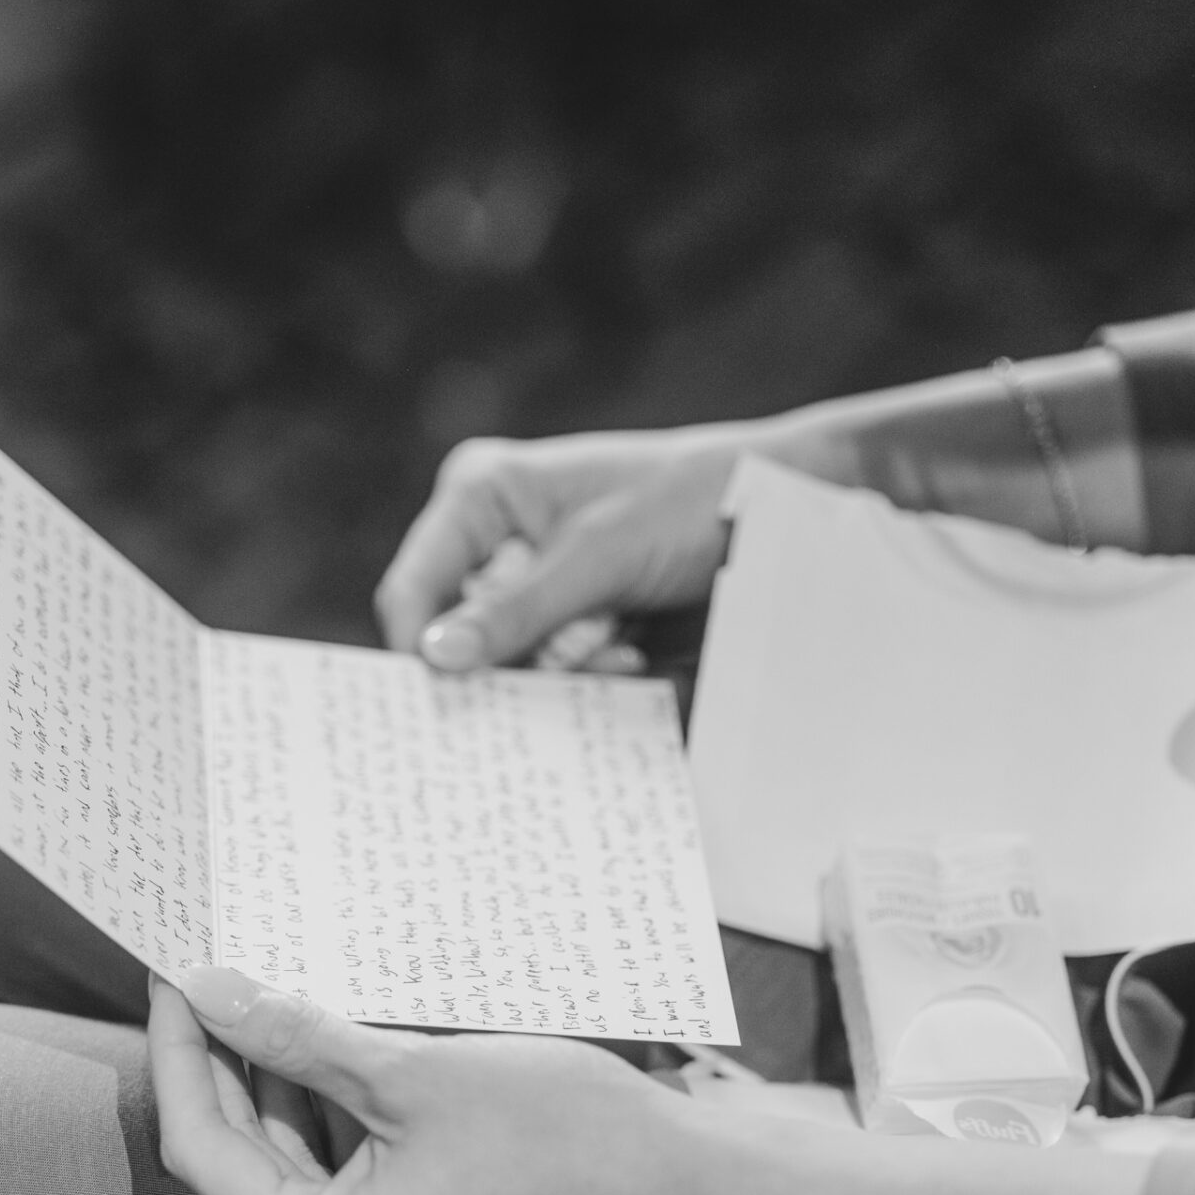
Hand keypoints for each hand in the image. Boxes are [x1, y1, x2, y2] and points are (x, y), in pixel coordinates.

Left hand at [147, 967, 721, 1194]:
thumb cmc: (565, 1134)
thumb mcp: (412, 1074)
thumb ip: (295, 1039)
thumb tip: (211, 992)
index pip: (203, 1153)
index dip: (181, 1056)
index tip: (174, 981)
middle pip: (251, 1178)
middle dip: (233, 1078)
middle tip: (220, 985)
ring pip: (305, 1194)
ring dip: (291, 1107)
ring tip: (280, 1009)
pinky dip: (344, 1148)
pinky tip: (343, 1069)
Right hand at [374, 424, 753, 670]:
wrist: (780, 518)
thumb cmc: (691, 501)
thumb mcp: (599, 553)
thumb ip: (516, 610)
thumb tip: (435, 658)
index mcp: (483, 496)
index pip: (413, 589)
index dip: (421, 649)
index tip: (451, 697)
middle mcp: (498, 544)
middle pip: (458, 641)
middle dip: (515, 663)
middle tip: (573, 656)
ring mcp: (537, 591)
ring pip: (510, 670)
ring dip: (564, 674)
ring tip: (621, 648)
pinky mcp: (575, 628)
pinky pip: (554, 680)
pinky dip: (592, 682)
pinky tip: (634, 655)